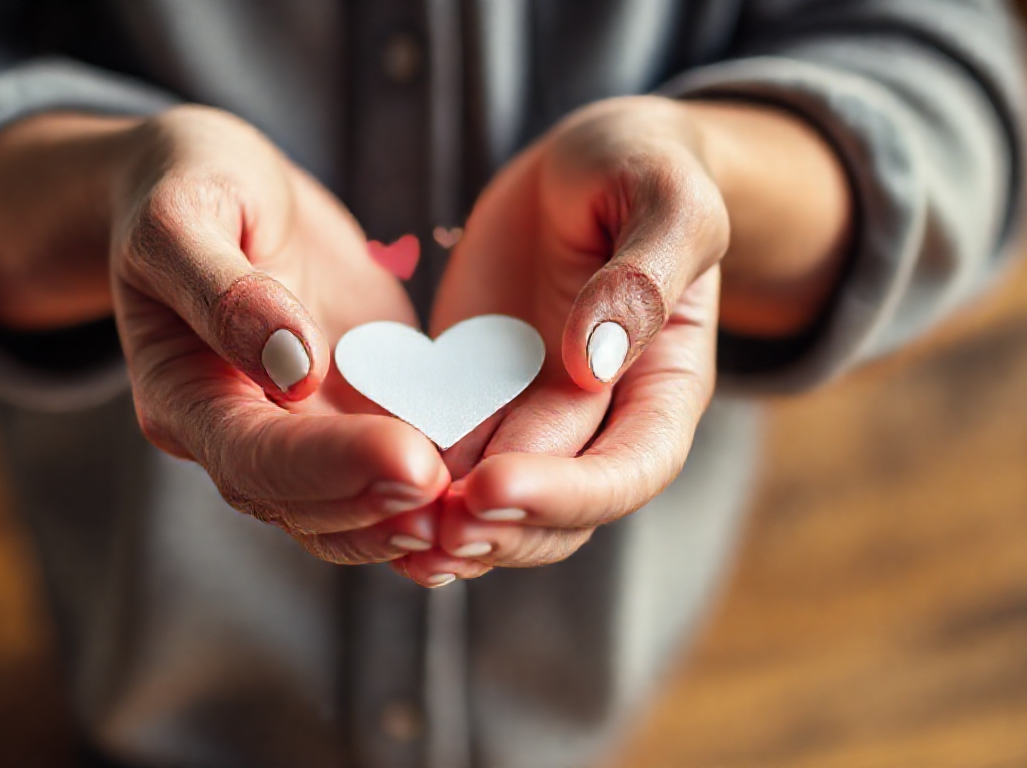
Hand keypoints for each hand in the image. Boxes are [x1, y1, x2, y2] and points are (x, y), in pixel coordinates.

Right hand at [0, 106, 448, 564]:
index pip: (250, 456)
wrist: (228, 185)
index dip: (328, 467)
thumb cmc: (193, 187)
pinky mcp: (355, 412)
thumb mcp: (184, 216)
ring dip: (408, 519)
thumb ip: (225, 294)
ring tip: (478, 511)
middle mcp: (236, 434)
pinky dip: (436, 489)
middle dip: (377, 504)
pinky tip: (493, 489)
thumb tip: (291, 367)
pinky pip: (392, 467)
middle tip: (452, 492)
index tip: (408, 459)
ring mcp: (300, 431)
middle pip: (302, 503)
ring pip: (348, 509)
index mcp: (181, 396)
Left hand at [399, 95, 849, 583]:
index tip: (492, 487)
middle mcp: (601, 419)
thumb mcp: (667, 200)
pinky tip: (359, 496)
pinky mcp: (473, 400)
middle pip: (558, 510)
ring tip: (392, 538)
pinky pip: (442, 456)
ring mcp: (532, 416)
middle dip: (495, 526)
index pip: (631, 468)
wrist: (584, 168)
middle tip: (429, 529)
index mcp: (664, 384)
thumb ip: (643, 276)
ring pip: (496, 504)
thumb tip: (594, 359)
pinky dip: (408, 484)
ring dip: (448, 529)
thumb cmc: (641, 171)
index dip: (565, 493)